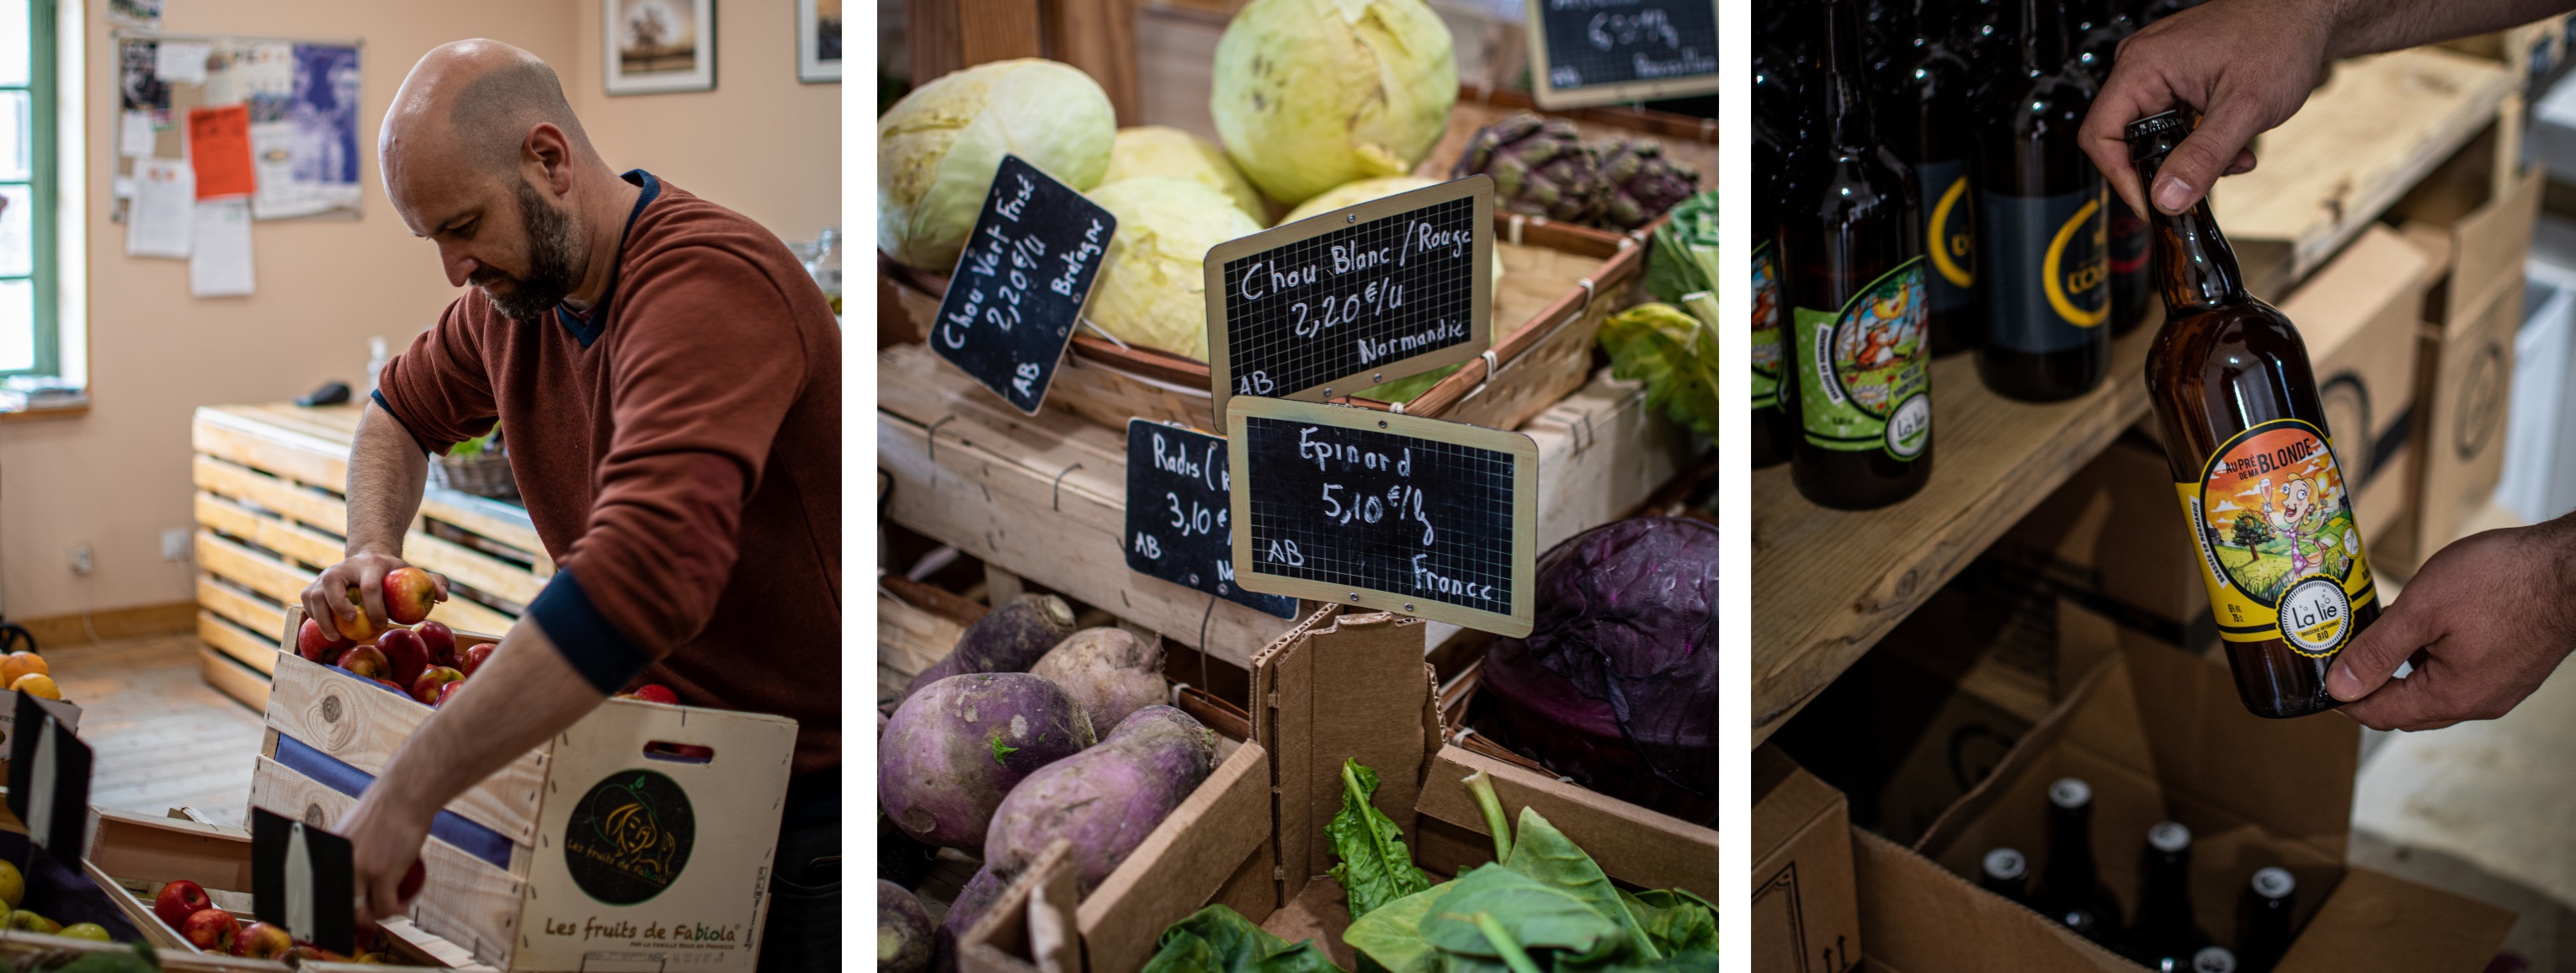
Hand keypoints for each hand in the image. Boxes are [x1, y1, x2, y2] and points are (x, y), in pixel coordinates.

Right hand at [302, 552, 447, 633]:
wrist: (367, 559)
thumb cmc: (394, 574)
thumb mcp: (414, 573)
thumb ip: (433, 581)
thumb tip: (444, 597)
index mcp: (371, 564)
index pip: (370, 585)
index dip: (375, 607)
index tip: (382, 623)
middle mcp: (344, 567)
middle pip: (333, 585)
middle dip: (339, 607)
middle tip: (350, 626)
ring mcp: (326, 575)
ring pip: (314, 594)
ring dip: (321, 617)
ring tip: (335, 637)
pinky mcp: (314, 585)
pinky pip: (306, 600)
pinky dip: (311, 616)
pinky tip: (325, 630)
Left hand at [337, 787, 432, 927]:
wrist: (404, 796)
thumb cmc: (385, 809)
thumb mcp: (353, 831)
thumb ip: (346, 853)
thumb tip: (346, 875)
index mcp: (328, 853)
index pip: (318, 891)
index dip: (326, 910)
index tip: (340, 915)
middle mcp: (338, 863)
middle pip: (339, 907)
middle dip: (354, 919)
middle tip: (369, 916)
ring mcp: (359, 869)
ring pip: (361, 912)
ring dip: (378, 917)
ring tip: (391, 909)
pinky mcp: (382, 872)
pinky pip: (385, 905)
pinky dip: (396, 910)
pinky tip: (403, 905)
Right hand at [2080, 0, 2332, 215]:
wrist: (2309, 12)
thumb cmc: (2281, 35)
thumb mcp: (2244, 107)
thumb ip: (2203, 157)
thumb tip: (2167, 198)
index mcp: (2142, 66)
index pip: (2102, 135)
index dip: (2122, 177)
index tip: (2152, 203)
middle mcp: (2142, 66)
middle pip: (2125, 138)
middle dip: (2166, 169)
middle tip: (2197, 187)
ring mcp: (2159, 71)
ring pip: (2154, 134)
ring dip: (2190, 158)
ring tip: (2231, 159)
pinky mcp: (2177, 78)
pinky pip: (2173, 122)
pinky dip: (2200, 142)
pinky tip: (2232, 144)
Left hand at [2327, 522, 2575, 729]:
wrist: (2572, 567)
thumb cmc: (2503, 580)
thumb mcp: (2422, 610)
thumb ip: (2377, 651)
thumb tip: (2339, 686)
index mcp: (2451, 696)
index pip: (2380, 716)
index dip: (2344, 700)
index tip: (2321, 681)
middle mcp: (2479, 702)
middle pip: (2406, 709)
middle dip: (2370, 687)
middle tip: (2342, 656)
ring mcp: (2501, 687)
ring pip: (2435, 691)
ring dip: (2403, 670)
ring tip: (2379, 634)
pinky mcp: (2514, 668)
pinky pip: (2461, 675)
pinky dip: (2433, 659)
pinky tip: (2425, 626)